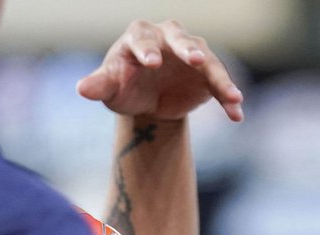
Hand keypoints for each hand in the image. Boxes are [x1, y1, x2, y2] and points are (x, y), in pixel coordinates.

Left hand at [77, 20, 243, 123]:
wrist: (147, 101)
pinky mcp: (208, 75)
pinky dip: (229, 99)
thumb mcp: (111, 89)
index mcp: (140, 36)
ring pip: (209, 61)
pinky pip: (221, 85)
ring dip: (220, 78)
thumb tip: (82, 89)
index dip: (147, 49)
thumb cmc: (124, 87)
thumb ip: (100, 85)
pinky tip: (237, 115)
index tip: (151, 63)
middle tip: (196, 59)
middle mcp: (169, 38)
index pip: (143, 38)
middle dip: (188, 49)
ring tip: (232, 96)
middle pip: (180, 38)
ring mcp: (193, 54)